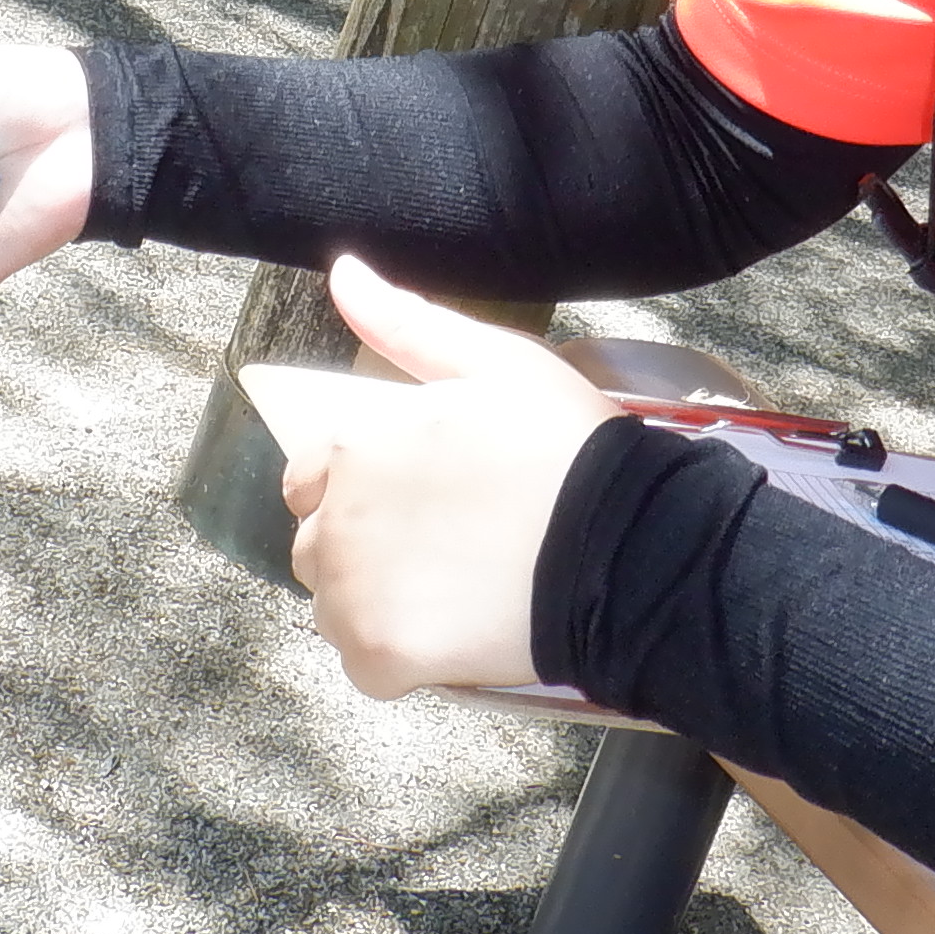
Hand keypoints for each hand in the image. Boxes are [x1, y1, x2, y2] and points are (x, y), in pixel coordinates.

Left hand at [248, 258, 619, 696]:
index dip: (363, 487)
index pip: (309, 478)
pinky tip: (455, 634)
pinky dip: (399, 656)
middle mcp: (332, 522)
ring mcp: (353, 597)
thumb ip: (405, 322)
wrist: (624, 549)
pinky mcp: (382, 659)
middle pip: (318, 544)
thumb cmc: (564, 447)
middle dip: (365, 545)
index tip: (423, 499)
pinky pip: (364, 663)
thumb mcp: (494, 362)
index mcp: (351, 448)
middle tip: (447, 548)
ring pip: (335, 606)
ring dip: (376, 602)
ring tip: (453, 592)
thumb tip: (343, 269)